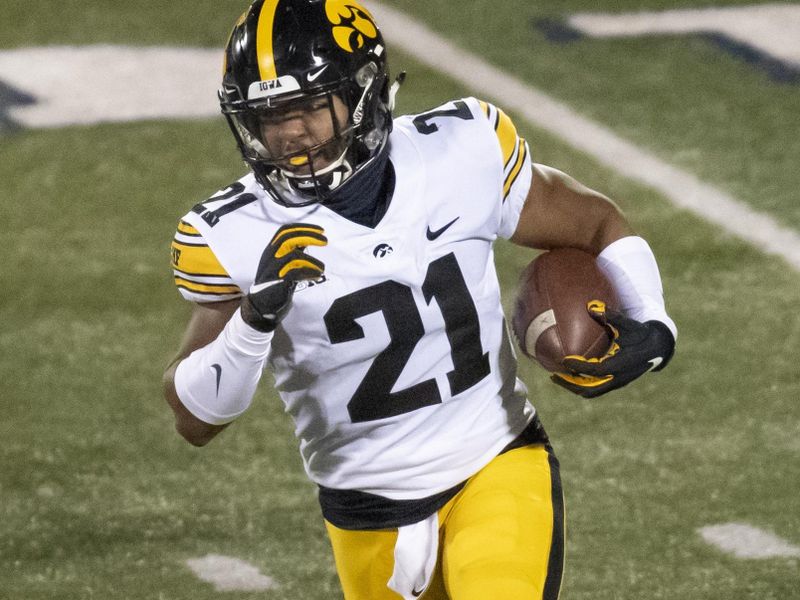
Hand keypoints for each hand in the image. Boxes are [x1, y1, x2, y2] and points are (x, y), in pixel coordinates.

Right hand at [241, 223, 326, 331]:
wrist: (262, 307)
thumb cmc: (275, 283)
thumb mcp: (283, 263)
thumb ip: (293, 251)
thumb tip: (309, 238)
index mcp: (271, 249)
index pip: (285, 231)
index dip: (303, 227)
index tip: (320, 230)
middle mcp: (270, 256)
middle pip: (289, 238)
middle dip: (309, 236)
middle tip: (325, 241)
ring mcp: (273, 269)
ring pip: (294, 256)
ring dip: (313, 261)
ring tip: (322, 269)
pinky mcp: (278, 282)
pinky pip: (296, 272)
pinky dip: (309, 272)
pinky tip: (316, 276)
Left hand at [551, 301, 674, 397]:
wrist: (659, 348)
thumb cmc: (641, 333)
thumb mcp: (628, 324)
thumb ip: (611, 316)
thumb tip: (591, 306)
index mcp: (620, 364)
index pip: (594, 370)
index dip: (578, 366)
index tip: (563, 359)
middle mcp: (618, 378)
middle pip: (589, 389)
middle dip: (570, 384)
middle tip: (553, 376)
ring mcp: (617, 383)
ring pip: (591, 392)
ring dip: (574, 387)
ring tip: (557, 377)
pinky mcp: (616, 383)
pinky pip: (596, 389)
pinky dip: (582, 385)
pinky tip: (571, 375)